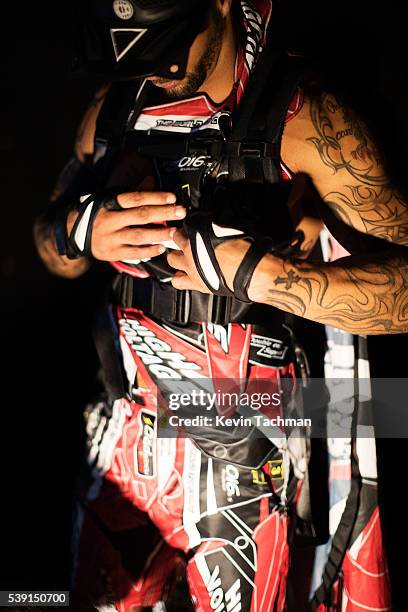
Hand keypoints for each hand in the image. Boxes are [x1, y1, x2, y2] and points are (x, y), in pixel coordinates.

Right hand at [67, 190, 185, 260]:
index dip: (154, 197)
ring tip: (174, 232)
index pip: (135, 198)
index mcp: (110, 203)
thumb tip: (152, 180)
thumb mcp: (111, 199)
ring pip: (138, 236)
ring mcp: (111, 238)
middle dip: (163, 213)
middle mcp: (110, 220)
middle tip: (180, 212)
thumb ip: (133, 192)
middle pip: (140, 216)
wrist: (74, 233)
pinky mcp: (112, 253)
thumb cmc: (99, 213)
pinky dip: (148, 251)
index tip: (171, 198)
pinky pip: (133, 253)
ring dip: (159, 234)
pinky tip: (161, 248)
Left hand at [167, 229, 250, 291]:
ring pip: (172, 259)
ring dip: (177, 257)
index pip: (188, 223)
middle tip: (188, 241)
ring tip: (185, 258)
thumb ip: (222, 222)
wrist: (249, 270)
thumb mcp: (235, 226)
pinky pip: (178, 281)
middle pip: (175, 239)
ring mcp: (191, 266)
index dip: (192, 225)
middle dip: (180, 239)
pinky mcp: (195, 282)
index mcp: (199, 231)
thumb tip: (222, 218)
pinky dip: (179, 278)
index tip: (195, 227)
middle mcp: (190, 249)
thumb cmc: (246, 248)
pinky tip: (185, 276)